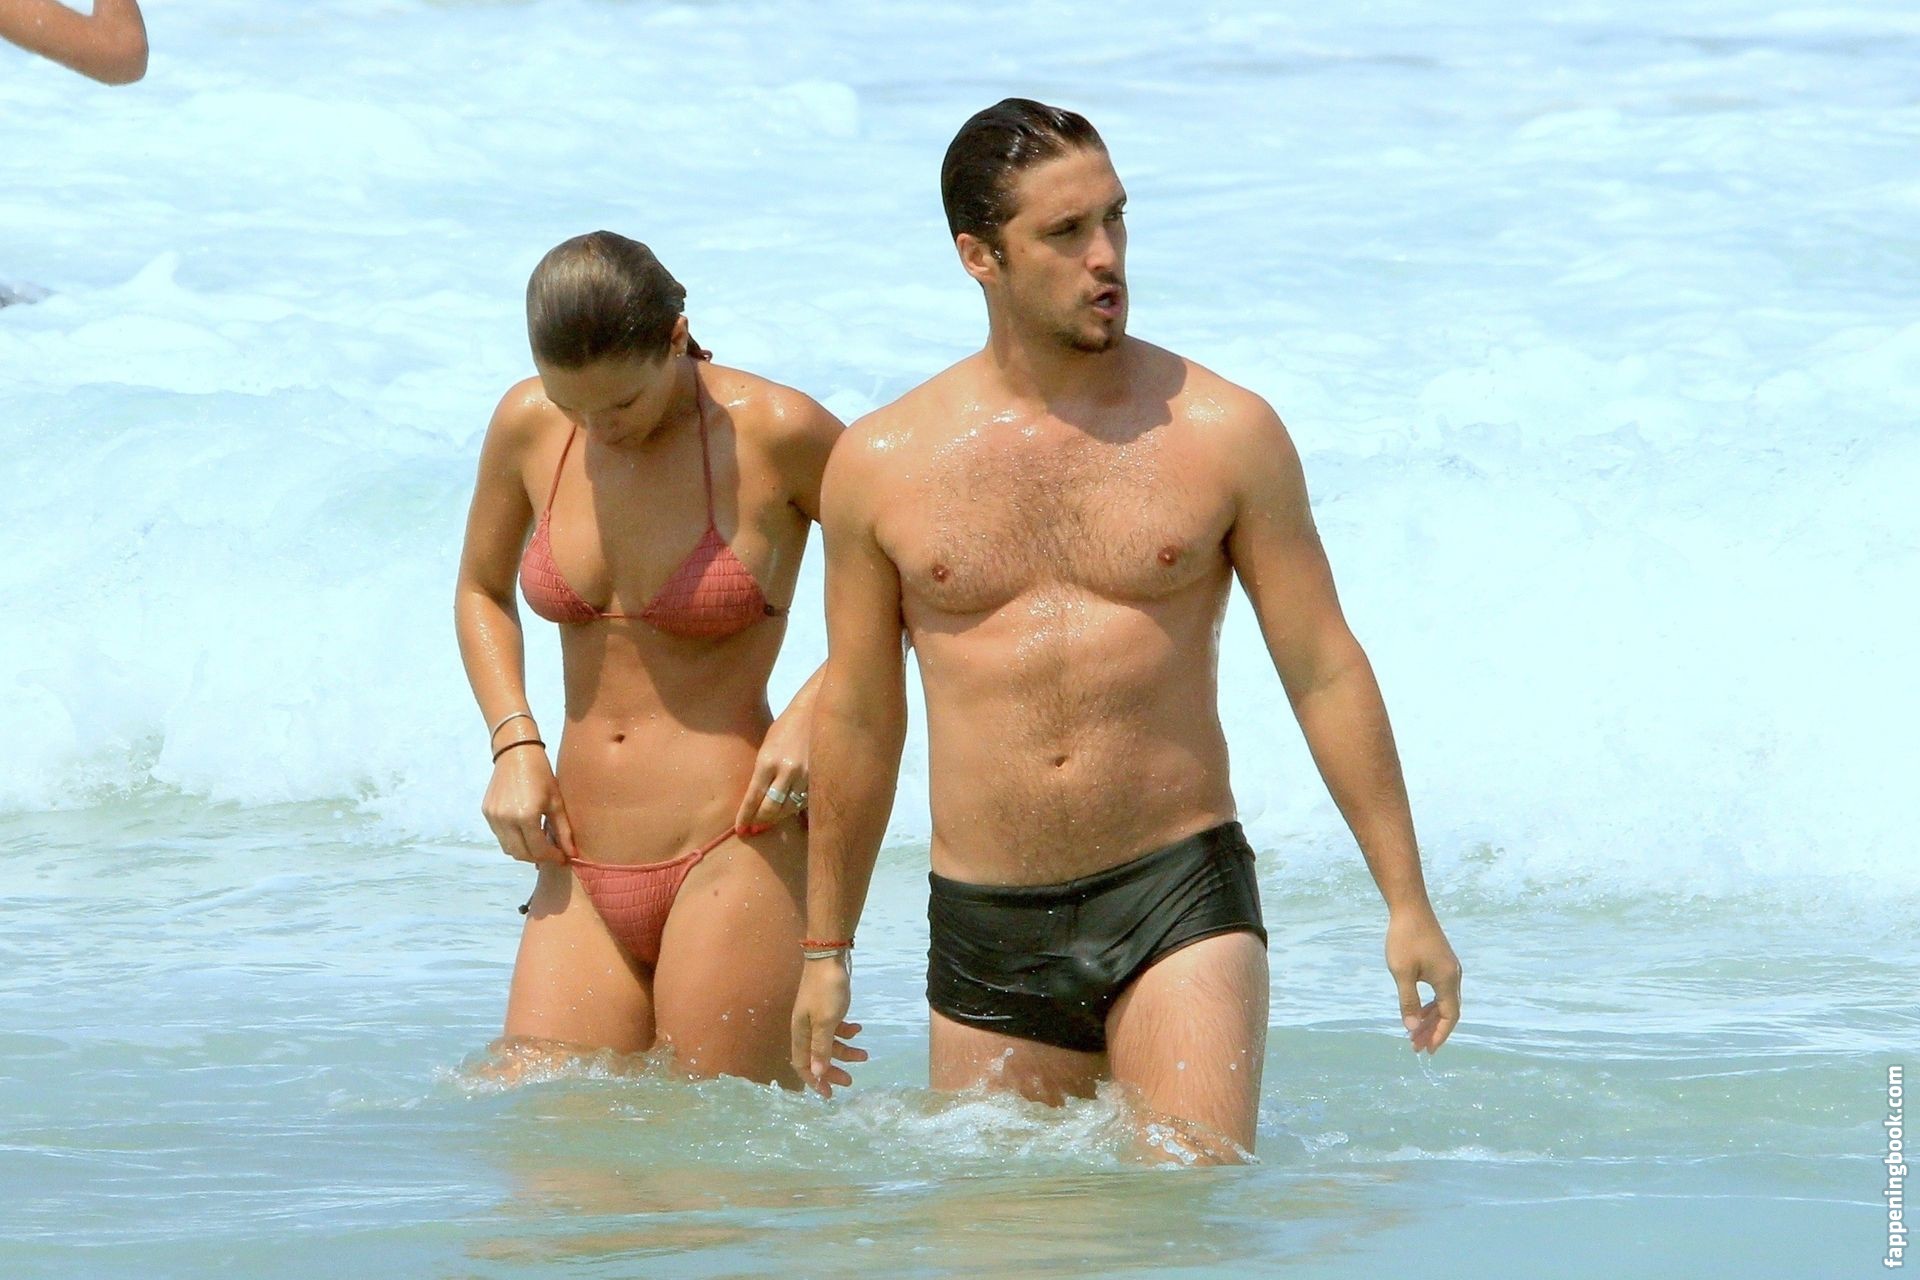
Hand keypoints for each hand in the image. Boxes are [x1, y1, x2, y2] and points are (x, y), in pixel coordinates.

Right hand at [482, 742, 575, 865]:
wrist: (515, 753)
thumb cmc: (541, 775)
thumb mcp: (556, 802)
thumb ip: (563, 831)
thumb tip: (571, 854)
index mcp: (525, 816)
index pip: (538, 850)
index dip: (552, 857)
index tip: (562, 857)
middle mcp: (506, 820)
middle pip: (520, 854)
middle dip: (537, 858)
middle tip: (551, 854)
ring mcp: (493, 817)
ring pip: (508, 848)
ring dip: (524, 850)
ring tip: (538, 843)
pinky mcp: (486, 813)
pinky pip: (500, 836)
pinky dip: (513, 839)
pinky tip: (524, 831)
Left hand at [734, 699, 809, 835]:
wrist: (816, 711)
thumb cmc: (787, 726)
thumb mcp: (767, 746)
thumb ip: (763, 772)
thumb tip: (757, 799)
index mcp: (768, 761)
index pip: (753, 798)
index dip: (745, 817)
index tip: (740, 829)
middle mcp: (786, 771)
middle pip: (771, 809)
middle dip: (760, 822)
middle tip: (754, 829)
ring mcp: (806, 776)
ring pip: (789, 809)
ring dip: (778, 818)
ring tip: (770, 822)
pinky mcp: (819, 777)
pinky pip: (805, 801)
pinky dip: (795, 809)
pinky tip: (789, 811)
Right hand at [790, 955, 864, 1096]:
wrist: (829, 957)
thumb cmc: (826, 990)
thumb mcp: (826, 1022)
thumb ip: (821, 1048)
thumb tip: (816, 1074)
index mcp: (800, 1033)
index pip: (802, 1065)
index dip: (814, 1081)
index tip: (829, 1094)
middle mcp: (805, 1027)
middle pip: (817, 1057)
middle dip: (833, 1070)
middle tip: (851, 1081)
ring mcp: (816, 1016)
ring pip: (829, 1042)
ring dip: (846, 1051)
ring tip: (865, 1055)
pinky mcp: (827, 1007)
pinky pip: (835, 1027)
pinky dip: (847, 1031)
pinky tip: (859, 1029)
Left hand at [1386, 907, 1460, 1053]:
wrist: (1411, 908)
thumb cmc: (1404, 939)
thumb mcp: (1402, 973)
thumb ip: (1408, 1001)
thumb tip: (1411, 1028)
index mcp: (1447, 980)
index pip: (1449, 1017)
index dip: (1439, 1035)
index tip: (1426, 1050)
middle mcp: (1454, 976)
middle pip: (1448, 1012)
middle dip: (1433, 1030)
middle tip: (1416, 1047)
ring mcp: (1450, 968)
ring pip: (1444, 1002)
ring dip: (1430, 1018)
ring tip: (1413, 1033)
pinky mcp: (1443, 962)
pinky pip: (1440, 991)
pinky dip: (1430, 1004)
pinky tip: (1416, 1011)